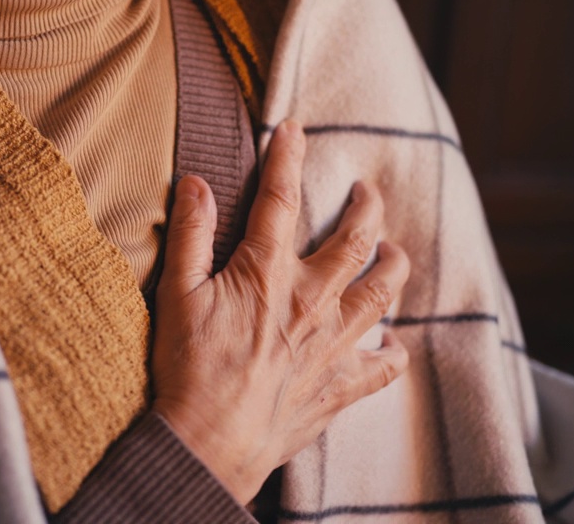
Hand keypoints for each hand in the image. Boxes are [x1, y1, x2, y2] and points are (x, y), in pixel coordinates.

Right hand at [150, 119, 409, 503]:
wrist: (209, 443)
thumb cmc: (187, 369)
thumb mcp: (176, 294)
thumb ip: (190, 234)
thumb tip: (196, 182)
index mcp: (268, 272)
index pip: (281, 198)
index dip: (288, 157)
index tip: (294, 129)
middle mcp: (312, 301)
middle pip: (356, 241)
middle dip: (367, 208)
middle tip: (368, 192)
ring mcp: (332, 344)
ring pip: (382, 294)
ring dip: (393, 267)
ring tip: (396, 251)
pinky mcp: (339, 386)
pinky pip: (382, 368)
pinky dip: (393, 353)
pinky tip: (396, 344)